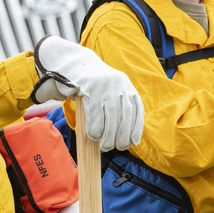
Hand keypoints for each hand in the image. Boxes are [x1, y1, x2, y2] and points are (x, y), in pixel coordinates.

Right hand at [32, 36, 143, 151]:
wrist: (76, 65)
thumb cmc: (94, 86)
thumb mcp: (112, 91)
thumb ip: (120, 108)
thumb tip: (126, 136)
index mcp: (127, 86)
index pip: (137, 110)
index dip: (136, 128)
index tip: (133, 142)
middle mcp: (120, 84)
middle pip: (125, 115)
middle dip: (122, 135)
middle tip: (116, 147)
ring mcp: (105, 86)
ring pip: (112, 115)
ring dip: (110, 135)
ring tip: (105, 146)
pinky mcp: (91, 88)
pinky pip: (96, 113)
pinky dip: (96, 128)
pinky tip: (93, 135)